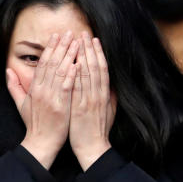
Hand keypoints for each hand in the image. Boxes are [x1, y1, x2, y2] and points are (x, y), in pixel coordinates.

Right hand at [7, 31, 78, 168]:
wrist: (40, 143)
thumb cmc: (34, 125)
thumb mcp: (20, 104)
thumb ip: (13, 86)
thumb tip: (8, 70)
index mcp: (33, 89)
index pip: (43, 63)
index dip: (50, 48)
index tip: (57, 36)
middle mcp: (41, 90)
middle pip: (52, 63)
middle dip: (61, 46)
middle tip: (69, 32)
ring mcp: (51, 98)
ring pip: (60, 72)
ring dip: (69, 55)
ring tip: (77, 42)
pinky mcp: (61, 106)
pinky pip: (66, 87)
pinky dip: (71, 75)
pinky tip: (77, 63)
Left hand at [69, 33, 116, 170]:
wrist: (93, 148)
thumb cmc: (98, 130)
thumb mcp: (109, 110)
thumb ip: (109, 95)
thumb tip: (111, 83)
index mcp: (104, 95)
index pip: (102, 69)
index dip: (98, 53)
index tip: (94, 40)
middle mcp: (98, 95)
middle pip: (94, 67)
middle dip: (89, 49)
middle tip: (84, 33)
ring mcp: (89, 101)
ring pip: (86, 74)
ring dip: (82, 56)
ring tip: (77, 41)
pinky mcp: (79, 109)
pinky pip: (77, 88)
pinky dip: (75, 74)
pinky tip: (72, 62)